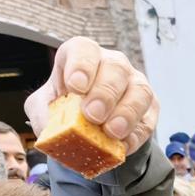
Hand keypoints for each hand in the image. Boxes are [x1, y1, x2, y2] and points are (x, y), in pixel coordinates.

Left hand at [25, 36, 158, 156]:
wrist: (86, 127)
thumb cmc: (64, 109)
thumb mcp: (44, 109)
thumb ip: (44, 115)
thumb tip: (52, 131)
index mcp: (82, 56)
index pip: (84, 49)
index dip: (82, 65)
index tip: (76, 87)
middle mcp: (112, 64)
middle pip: (116, 68)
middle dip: (105, 92)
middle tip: (93, 115)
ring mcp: (134, 84)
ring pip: (140, 91)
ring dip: (126, 112)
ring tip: (111, 132)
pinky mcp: (150, 108)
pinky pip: (148, 119)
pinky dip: (136, 135)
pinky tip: (122, 146)